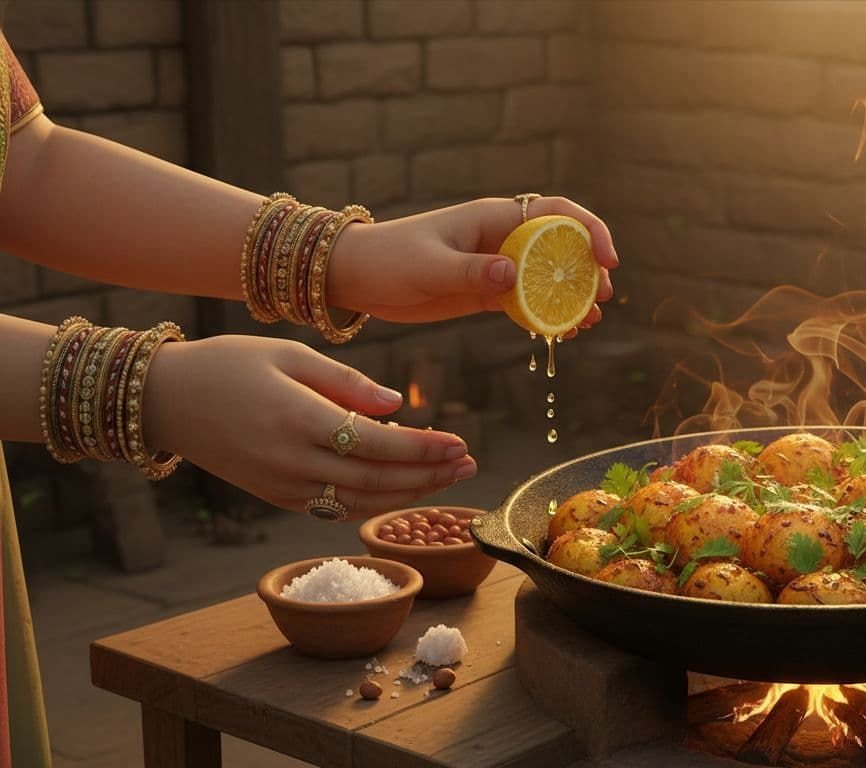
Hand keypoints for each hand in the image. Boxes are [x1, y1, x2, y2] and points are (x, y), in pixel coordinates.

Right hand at [141, 335, 476, 518]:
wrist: (166, 400)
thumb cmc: (230, 364)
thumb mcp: (289, 354)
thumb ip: (347, 382)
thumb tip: (398, 407)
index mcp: (299, 419)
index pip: (379, 444)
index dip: (424, 448)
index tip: (460, 442)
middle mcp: (292, 461)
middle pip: (378, 480)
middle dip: (430, 475)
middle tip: (470, 464)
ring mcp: (283, 486)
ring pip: (361, 502)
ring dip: (411, 494)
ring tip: (450, 476)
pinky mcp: (277, 497)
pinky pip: (336, 508)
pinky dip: (376, 502)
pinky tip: (405, 487)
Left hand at [325, 196, 618, 329]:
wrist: (356, 277)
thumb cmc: (388, 260)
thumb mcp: (429, 266)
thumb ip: (471, 272)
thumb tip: (514, 274)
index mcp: (494, 218)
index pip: (557, 214)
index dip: (590, 231)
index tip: (608, 260)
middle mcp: (502, 238)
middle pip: (562, 247)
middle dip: (589, 270)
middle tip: (603, 299)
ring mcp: (497, 266)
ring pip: (549, 277)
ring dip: (572, 298)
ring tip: (587, 324)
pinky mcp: (487, 292)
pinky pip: (528, 301)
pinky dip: (547, 316)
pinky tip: (560, 335)